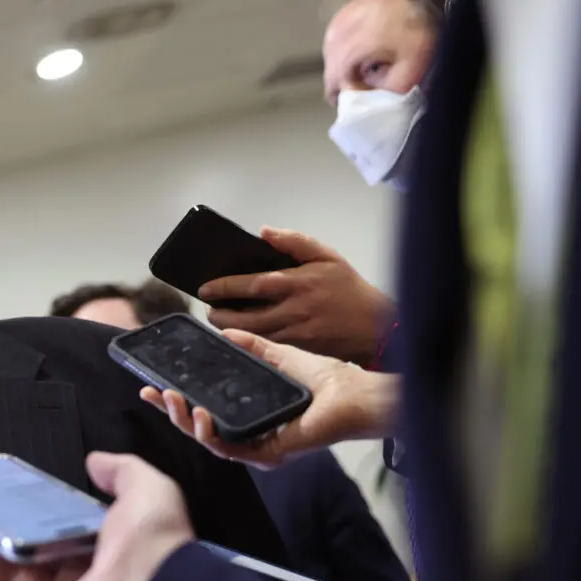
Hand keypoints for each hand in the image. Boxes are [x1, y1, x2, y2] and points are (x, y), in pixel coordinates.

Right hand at [141, 330, 398, 467]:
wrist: (353, 394)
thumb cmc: (326, 380)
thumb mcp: (278, 356)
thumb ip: (252, 347)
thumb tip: (225, 331)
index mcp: (250, 416)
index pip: (205, 411)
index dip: (177, 401)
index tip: (154, 386)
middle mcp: (250, 436)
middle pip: (199, 429)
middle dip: (171, 412)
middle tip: (151, 393)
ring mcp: (257, 448)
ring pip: (208, 442)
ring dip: (185, 421)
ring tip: (172, 399)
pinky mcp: (267, 454)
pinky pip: (229, 450)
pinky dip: (210, 434)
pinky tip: (200, 414)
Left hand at [200, 228, 395, 365]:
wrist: (374, 325)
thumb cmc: (347, 288)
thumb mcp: (327, 256)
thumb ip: (295, 242)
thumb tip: (264, 231)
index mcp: (298, 283)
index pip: (254, 283)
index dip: (226, 287)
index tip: (206, 288)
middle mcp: (294, 309)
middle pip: (247, 316)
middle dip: (221, 314)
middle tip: (207, 309)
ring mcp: (295, 332)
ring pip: (253, 334)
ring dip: (230, 329)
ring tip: (217, 320)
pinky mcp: (298, 350)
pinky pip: (267, 347)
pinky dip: (249, 342)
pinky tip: (238, 335)